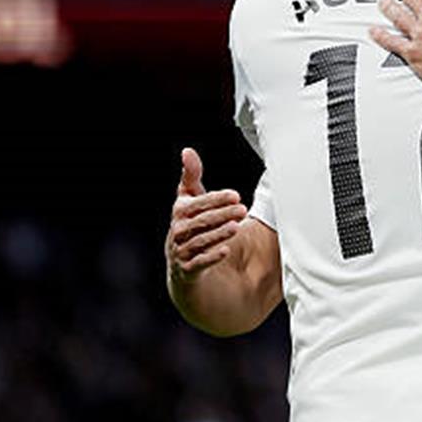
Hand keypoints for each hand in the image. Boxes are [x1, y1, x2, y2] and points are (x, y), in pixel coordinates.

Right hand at [166, 147, 247, 282]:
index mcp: (180, 212)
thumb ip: (191, 176)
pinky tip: (226, 251)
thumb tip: (187, 151)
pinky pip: (198, 263)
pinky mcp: (188, 269)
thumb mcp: (189, 200)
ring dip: (218, 234)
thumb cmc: (190, 224)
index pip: (197, 203)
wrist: (182, 262)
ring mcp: (182, 251)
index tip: (235, 195)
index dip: (216, 199)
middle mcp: (179, 231)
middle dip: (222, 215)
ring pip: (200, 241)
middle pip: (200, 222)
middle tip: (242, 209)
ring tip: (236, 227)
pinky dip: (211, 257)